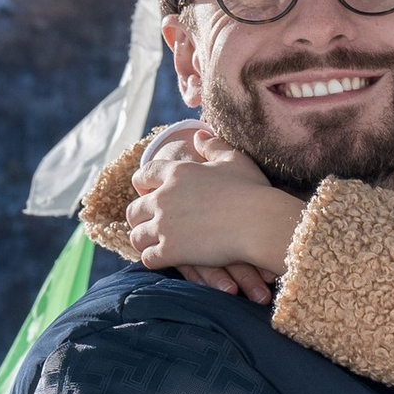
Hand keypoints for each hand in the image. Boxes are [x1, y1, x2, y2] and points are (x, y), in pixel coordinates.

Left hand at [125, 135, 305, 292]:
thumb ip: (212, 146)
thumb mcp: (234, 160)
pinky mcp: (170, 251)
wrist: (259, 222)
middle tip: (149, 223)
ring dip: (143, 240)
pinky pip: (147, 258)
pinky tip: (163, 260)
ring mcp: (164, 226)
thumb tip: (198, 133)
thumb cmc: (251, 190)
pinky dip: (153, 259)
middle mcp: (163, 198)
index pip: (144, 175)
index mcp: (176, 172)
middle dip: (139, 217)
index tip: (148, 192)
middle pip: (134, 210)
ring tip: (153, 245)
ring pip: (136, 236)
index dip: (142, 184)